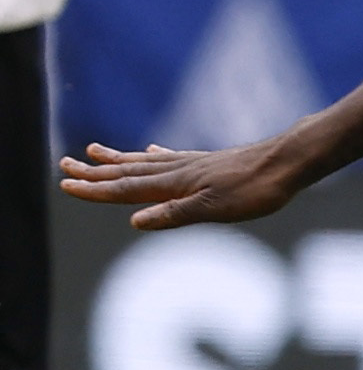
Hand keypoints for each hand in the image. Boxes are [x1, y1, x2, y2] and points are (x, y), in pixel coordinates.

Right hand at [60, 138, 305, 229]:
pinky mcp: (211, 161)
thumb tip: (134, 220)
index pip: (125, 188)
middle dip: (95, 171)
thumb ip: (175, 214)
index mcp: (175, 183)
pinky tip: (151, 149)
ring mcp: (194, 163)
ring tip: (95, 150)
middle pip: (128, 171)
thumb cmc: (257, 188)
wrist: (290, 161)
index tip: (65, 185)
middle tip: (65, 164)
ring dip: (119, 159)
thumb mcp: (215, 208)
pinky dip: (155, 154)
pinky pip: (172, 156)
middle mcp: (179, 169)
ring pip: (146, 161)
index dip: (94, 189)